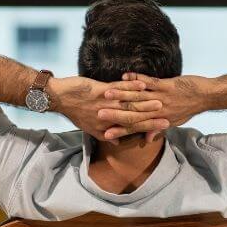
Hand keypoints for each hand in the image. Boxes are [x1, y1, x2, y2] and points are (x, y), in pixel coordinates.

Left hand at [50, 76, 169, 142]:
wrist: (58, 98)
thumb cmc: (75, 111)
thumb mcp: (89, 127)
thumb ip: (104, 134)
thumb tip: (117, 141)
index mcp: (106, 126)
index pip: (131, 128)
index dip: (148, 127)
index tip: (164, 126)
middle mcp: (107, 117)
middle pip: (133, 117)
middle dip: (151, 116)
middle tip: (167, 114)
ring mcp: (103, 104)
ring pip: (128, 104)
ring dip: (144, 102)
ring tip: (160, 100)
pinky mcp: (99, 91)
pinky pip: (117, 88)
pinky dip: (130, 86)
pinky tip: (141, 84)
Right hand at [97, 73, 213, 140]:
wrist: (206, 96)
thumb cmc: (188, 108)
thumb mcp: (174, 121)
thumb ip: (157, 129)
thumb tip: (146, 139)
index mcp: (158, 120)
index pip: (135, 127)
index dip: (120, 131)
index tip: (106, 134)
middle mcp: (158, 112)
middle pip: (133, 114)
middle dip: (114, 113)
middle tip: (98, 114)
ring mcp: (162, 98)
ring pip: (138, 98)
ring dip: (121, 94)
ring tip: (106, 94)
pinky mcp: (167, 86)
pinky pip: (149, 82)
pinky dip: (137, 78)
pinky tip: (124, 76)